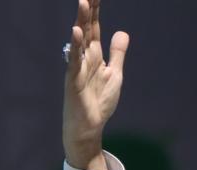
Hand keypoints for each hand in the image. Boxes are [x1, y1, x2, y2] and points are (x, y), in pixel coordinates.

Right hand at [62, 0, 129, 169]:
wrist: (88, 129)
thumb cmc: (98, 103)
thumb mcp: (114, 74)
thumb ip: (117, 54)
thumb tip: (122, 32)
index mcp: (94, 56)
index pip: (95, 28)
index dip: (96, 11)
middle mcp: (85, 59)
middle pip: (87, 29)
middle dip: (88, 10)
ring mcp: (78, 69)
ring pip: (80, 41)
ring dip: (81, 21)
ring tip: (83, 2)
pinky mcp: (74, 81)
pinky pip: (74, 61)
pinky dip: (75, 46)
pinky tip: (76, 31)